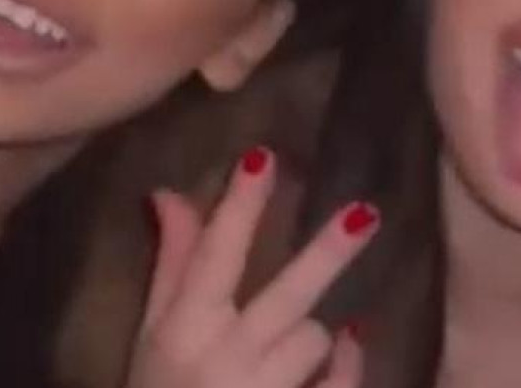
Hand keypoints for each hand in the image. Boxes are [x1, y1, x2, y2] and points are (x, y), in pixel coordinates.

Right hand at [127, 147, 376, 387]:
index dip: (241, 205)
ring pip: (315, 335)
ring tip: (286, 351)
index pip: (214, 255)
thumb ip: (172, 264)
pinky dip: (349, 362)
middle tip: (366, 213)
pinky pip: (341, 380)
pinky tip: (351, 343)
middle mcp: (225, 359)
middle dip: (327, 254)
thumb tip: (168, 193)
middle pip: (287, 295)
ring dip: (313, 334)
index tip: (265, 156)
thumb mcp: (154, 334)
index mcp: (184, 330)